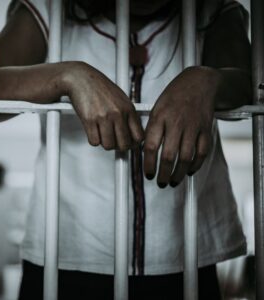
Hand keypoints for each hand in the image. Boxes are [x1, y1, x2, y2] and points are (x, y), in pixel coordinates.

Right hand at [63, 62, 143, 150]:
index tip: (128, 143)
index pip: (138, 136)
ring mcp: (104, 117)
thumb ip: (127, 115)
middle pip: (124, 144)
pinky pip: (94, 142)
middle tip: (113, 141)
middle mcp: (118, 113)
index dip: (133, 143)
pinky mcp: (90, 120)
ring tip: (102, 133)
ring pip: (108, 145)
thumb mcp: (120, 98)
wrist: (80, 78)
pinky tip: (93, 130)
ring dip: (104, 143)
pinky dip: (93, 139)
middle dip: (118, 146)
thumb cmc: (99, 87)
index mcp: (128, 108)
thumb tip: (132, 134)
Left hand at [143, 66, 220, 187]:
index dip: (148, 164)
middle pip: (168, 156)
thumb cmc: (174, 96)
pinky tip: (189, 171)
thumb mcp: (156, 108)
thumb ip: (151, 128)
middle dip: (163, 174)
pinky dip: (196, 164)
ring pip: (186, 157)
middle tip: (160, 182)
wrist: (199, 82)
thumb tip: (143, 150)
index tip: (148, 173)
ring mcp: (192, 127)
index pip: (150, 146)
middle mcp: (176, 123)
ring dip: (179, 173)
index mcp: (160, 117)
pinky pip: (202, 152)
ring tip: (173, 181)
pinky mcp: (205, 129)